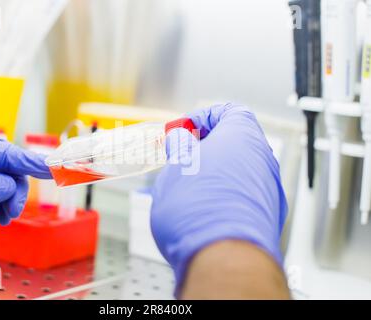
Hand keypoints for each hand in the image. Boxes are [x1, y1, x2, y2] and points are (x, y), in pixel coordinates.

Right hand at [151, 103, 287, 293]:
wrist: (224, 258)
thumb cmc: (200, 209)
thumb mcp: (176, 165)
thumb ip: (180, 146)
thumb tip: (180, 139)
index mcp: (243, 136)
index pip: (227, 111)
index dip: (201, 116)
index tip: (183, 130)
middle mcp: (262, 159)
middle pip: (234, 141)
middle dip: (205, 147)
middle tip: (182, 157)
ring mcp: (267, 188)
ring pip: (238, 169)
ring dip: (214, 171)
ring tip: (188, 185)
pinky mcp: (265, 215)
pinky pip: (242, 193)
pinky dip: (224, 193)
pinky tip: (203, 206)